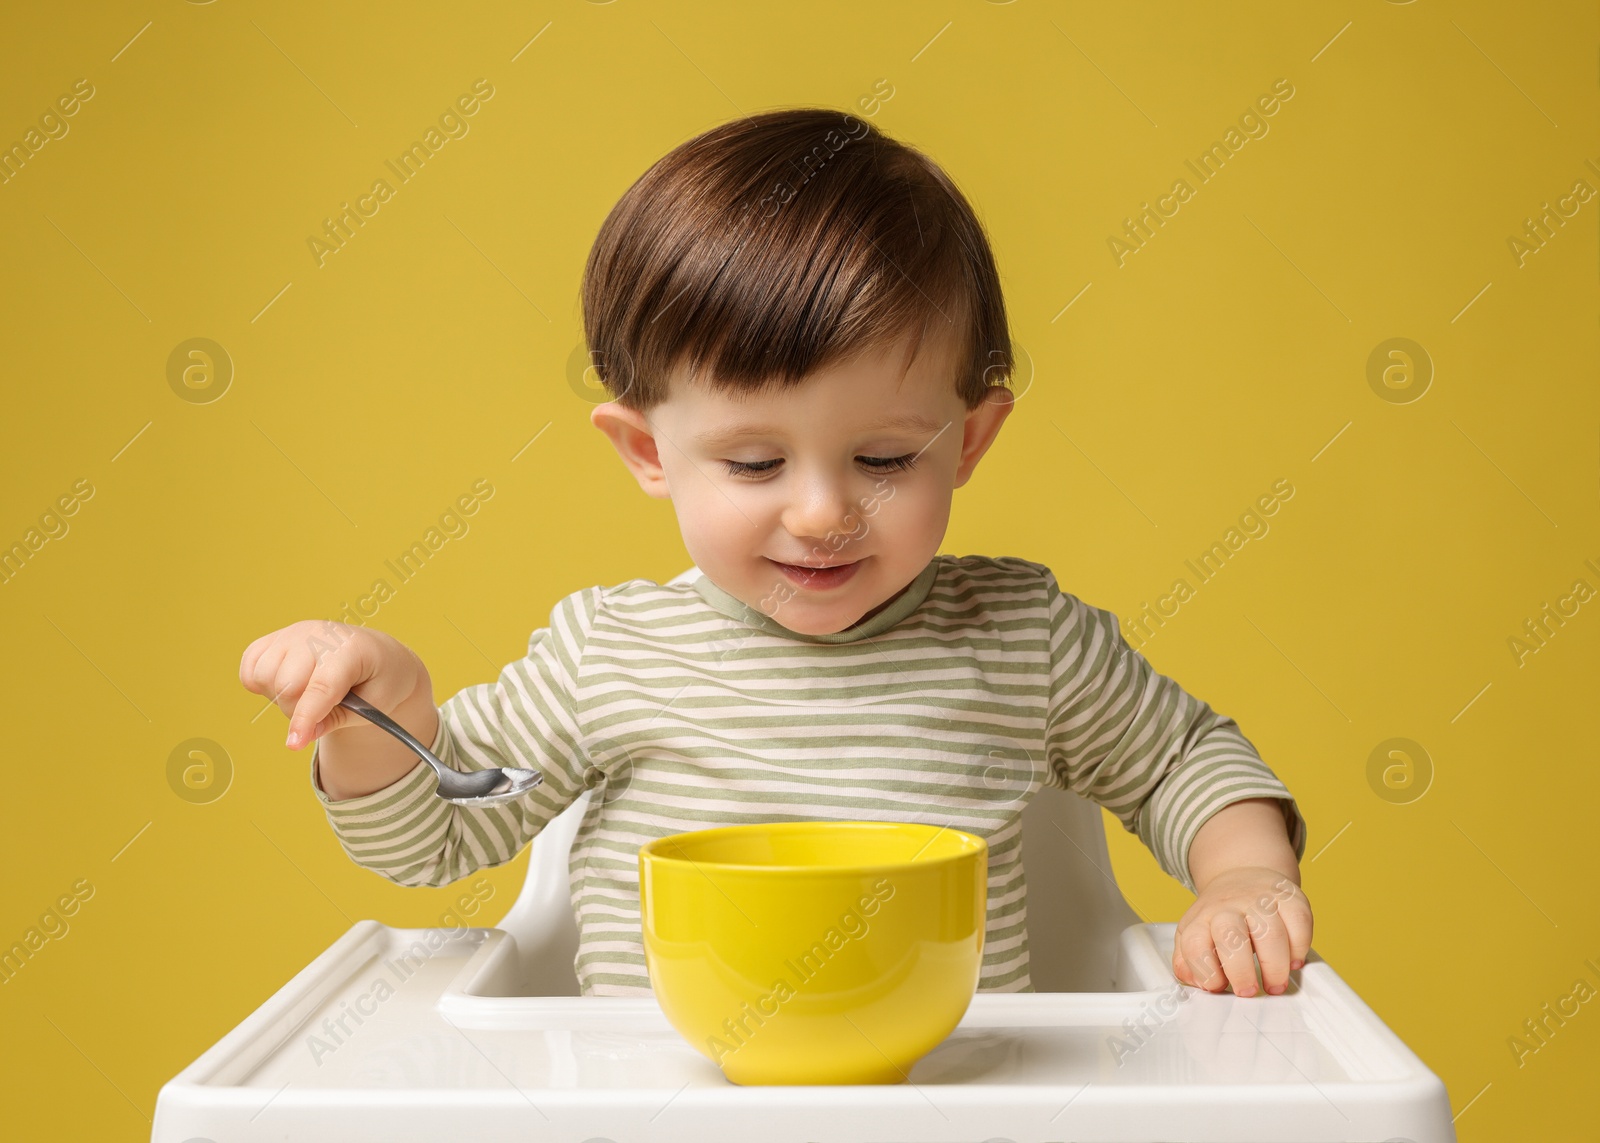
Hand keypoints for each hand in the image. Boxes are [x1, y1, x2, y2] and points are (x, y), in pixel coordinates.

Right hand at [239, 620, 427, 747]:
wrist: (376, 654)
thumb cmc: (378, 680)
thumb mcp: (374, 705)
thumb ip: (337, 720)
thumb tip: (300, 736)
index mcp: (351, 648)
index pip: (321, 687)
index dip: (306, 717)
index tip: (294, 744)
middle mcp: (319, 633)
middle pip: (286, 685)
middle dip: (299, 711)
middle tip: (324, 708)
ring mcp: (294, 632)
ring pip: (263, 677)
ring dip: (280, 697)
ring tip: (307, 693)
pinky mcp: (275, 637)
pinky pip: (249, 668)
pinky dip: (260, 684)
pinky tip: (287, 684)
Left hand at [1171, 865, 1311, 996]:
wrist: (1242, 877)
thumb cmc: (1219, 916)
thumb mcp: (1194, 933)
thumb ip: (1187, 961)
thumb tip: (1196, 982)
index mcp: (1202, 918)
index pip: (1195, 943)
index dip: (1206, 971)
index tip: (1217, 987)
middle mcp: (1229, 906)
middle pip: (1230, 935)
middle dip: (1240, 971)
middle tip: (1248, 991)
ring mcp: (1260, 900)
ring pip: (1270, 932)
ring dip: (1274, 966)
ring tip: (1274, 986)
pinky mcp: (1289, 898)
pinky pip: (1299, 922)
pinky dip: (1299, 948)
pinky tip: (1292, 962)